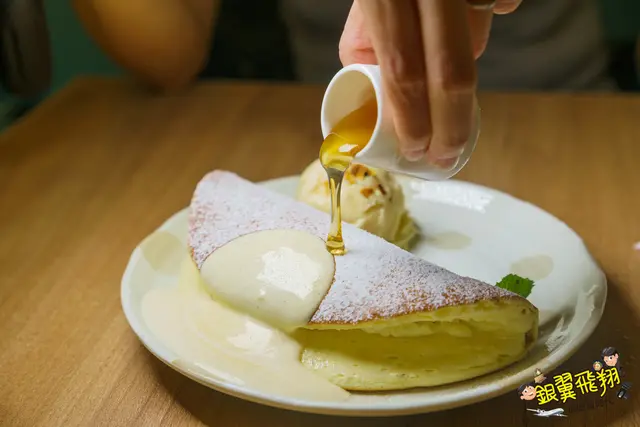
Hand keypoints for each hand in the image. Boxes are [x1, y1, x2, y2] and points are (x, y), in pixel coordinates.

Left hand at [339, 0, 521, 167]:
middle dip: (452, 125)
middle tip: (447, 154)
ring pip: (475, 37)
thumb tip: (396, 99)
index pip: (402, 73)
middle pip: (452, 74)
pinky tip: (475, 0)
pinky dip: (489, 9)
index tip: (417, 149)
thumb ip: (368, 47)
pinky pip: (500, 2)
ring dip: (464, 53)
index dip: (413, 119)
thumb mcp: (364, 6)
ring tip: (449, 35)